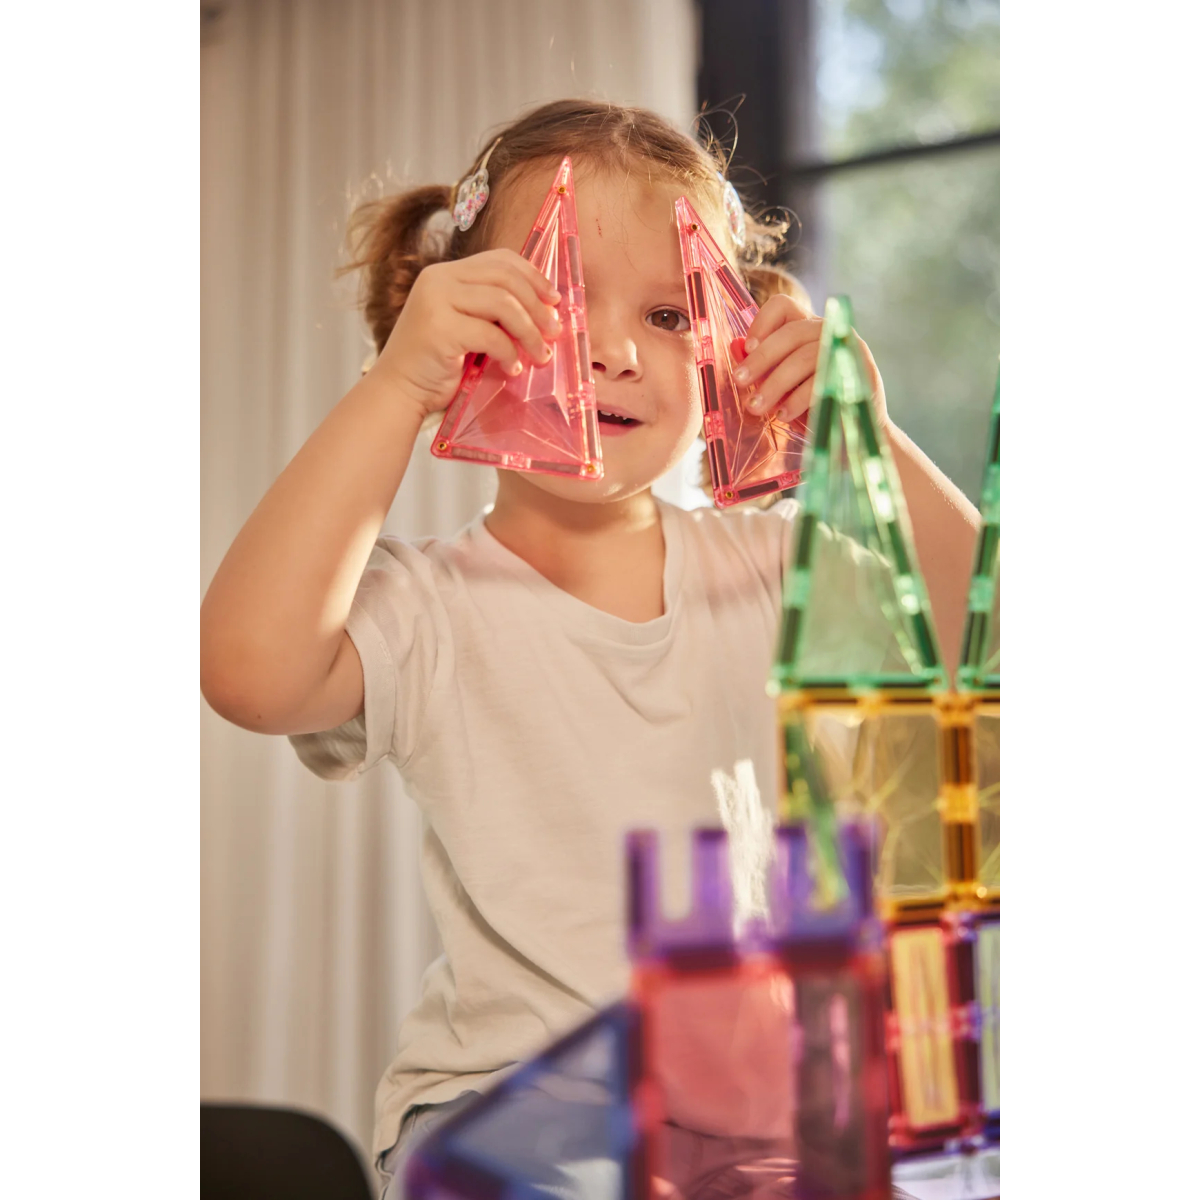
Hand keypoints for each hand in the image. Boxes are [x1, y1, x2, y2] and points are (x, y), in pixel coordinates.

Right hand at [371, 248, 563, 419]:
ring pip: (503, 304)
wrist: (400, 391)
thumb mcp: (467, 327)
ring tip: (540, 355)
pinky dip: (509, 353)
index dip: (533, 276)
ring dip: (529, 332)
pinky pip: (491, 334)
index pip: (499, 259)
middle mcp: (438, 279)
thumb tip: (545, 311)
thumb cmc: (437, 365)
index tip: (554, 300)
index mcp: (446, 274)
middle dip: (537, 306)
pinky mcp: (439, 328)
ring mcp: (436, 301)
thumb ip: (493, 312)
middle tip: (554, 331)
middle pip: (505, 278)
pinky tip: (513, 369)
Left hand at [732, 294, 888, 430]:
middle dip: (761, 359)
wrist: (853, 436)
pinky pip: (824, 380)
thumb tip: (735, 347)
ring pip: (805, 357)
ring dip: (775, 383)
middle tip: (740, 381)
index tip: (746, 349)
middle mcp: (829, 331)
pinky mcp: (859, 372)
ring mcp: (847, 349)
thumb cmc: (813, 408)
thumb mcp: (781, 387)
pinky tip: (784, 415)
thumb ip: (762, 367)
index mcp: (807, 328)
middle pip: (791, 332)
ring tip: (756, 407)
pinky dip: (799, 398)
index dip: (761, 323)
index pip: (782, 306)